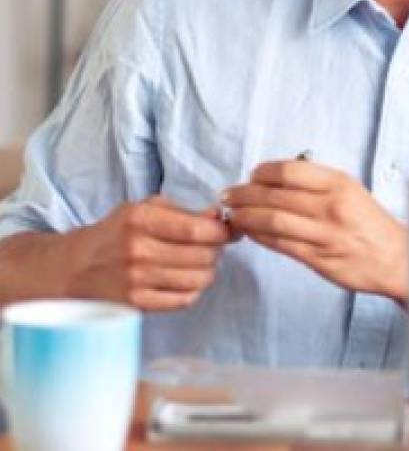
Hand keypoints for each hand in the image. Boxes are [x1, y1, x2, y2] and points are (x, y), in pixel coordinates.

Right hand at [64, 195, 230, 311]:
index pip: (197, 230)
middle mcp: (138, 250)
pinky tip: (185, 280)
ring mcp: (136, 280)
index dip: (222, 232)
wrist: (73, 268)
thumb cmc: (116, 233)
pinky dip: (193, 290)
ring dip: (208, 271)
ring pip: (198, 279)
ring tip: (200, 264)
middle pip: (202, 255)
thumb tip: (219, 218)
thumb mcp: (144, 209)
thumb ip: (183, 211)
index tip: (229, 232)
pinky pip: (184, 300)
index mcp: (141, 219)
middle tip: (213, 247)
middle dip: (217, 251)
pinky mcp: (136, 303)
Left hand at [223, 160, 408, 301]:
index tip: (251, 175)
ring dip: (244, 217)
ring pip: (271, 221)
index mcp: (339, 184)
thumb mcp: (350, 190)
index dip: (262, 172)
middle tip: (227, 195)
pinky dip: (258, 237)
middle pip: (274, 196)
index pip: (289, 172)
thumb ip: (317, 183)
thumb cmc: (370, 223)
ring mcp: (324, 234)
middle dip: (243, 194)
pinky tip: (249, 232)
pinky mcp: (318, 258)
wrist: (395, 257)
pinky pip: (279, 244)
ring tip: (231, 214)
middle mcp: (331, 206)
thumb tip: (276, 178)